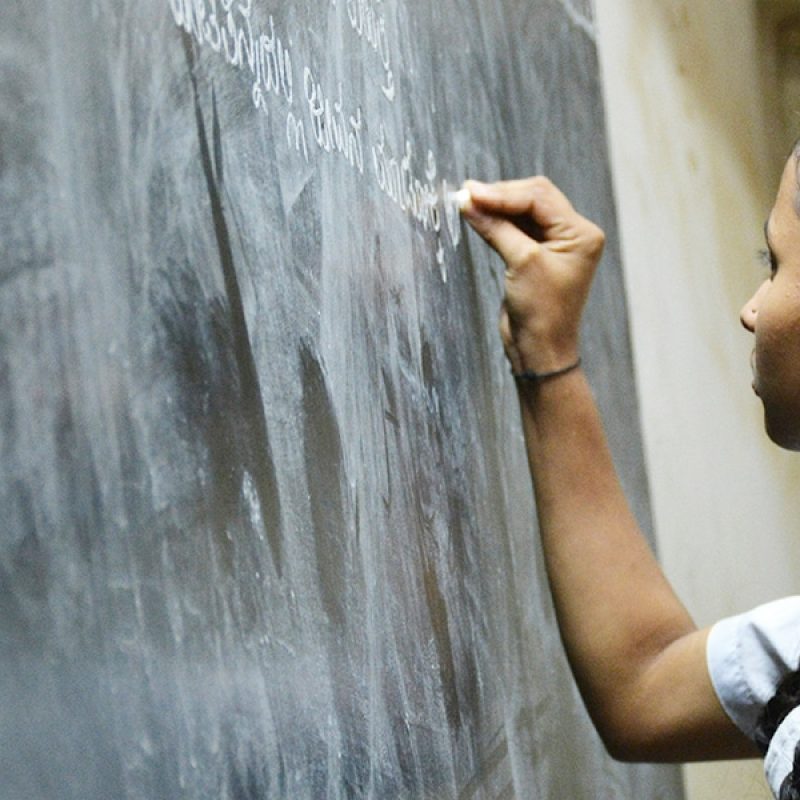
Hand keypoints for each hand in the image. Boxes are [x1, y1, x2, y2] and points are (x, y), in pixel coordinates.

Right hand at [461, 177, 604, 374]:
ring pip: (522, 211)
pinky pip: (516, 228)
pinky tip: (478, 217)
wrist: (540, 350)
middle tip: (466, 194)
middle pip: (532, 198)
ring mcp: (554, 244)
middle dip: (499, 196)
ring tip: (467, 202)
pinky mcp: (536, 256)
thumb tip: (470, 201)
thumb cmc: (542, 311)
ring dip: (496, 207)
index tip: (471, 194)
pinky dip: (497, 222)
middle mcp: (571, 234)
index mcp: (580, 233)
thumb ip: (497, 227)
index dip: (503, 193)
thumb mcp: (521, 262)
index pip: (539, 197)